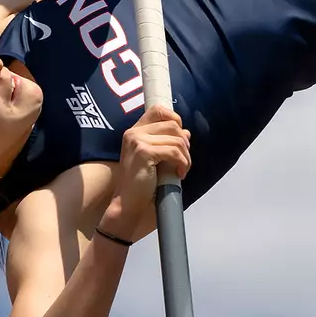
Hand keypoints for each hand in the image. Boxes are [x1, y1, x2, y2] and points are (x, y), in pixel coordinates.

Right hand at [98, 104, 190, 243]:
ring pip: (177, 139)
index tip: (180, 140)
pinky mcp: (143, 152)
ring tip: (181, 170)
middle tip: (183, 161)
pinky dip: (182, 163)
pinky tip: (179, 175)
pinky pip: (175, 151)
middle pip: (173, 125)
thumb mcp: (156, 159)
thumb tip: (186, 133)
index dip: (175, 120)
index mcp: (134, 132)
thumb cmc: (141, 185)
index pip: (159, 110)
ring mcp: (137, 141)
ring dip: (185, 156)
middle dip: (184, 144)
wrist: (128, 206)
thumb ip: (168, 143)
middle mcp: (133, 133)